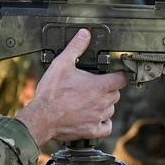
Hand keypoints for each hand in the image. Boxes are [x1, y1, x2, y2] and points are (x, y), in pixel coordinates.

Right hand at [15, 29, 127, 147]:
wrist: (42, 117)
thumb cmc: (51, 92)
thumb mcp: (62, 64)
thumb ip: (75, 48)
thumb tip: (84, 34)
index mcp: (99, 86)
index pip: (122, 79)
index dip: (119, 75)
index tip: (114, 75)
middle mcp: (103, 102)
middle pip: (116, 94)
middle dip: (108, 89)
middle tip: (94, 86)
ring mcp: (98, 117)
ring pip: (111, 109)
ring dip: (104, 105)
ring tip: (90, 101)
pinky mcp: (92, 130)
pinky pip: (106, 127)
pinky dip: (103, 123)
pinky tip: (94, 117)